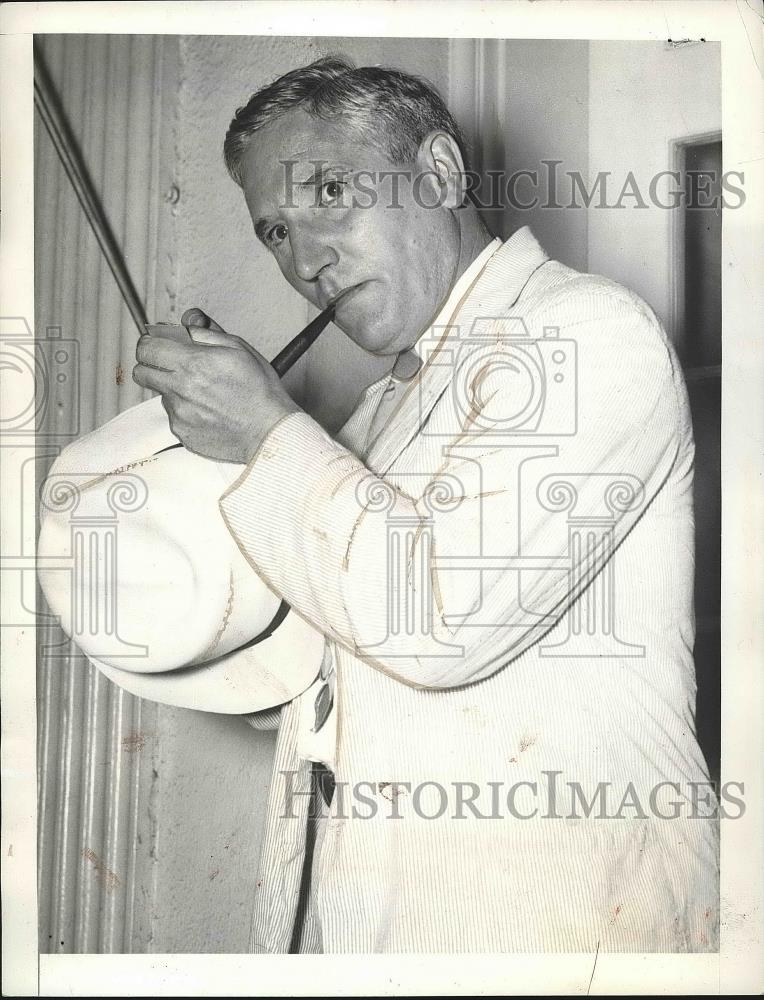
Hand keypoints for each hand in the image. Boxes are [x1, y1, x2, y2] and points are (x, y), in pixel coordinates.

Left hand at [132, 308, 300, 463]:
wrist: (268, 432)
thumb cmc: (259, 393)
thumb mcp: (238, 348)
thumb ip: (206, 332)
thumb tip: (188, 321)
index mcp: (192, 364)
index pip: (147, 348)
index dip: (150, 344)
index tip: (157, 345)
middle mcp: (180, 389)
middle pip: (141, 372)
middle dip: (153, 364)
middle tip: (171, 364)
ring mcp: (179, 413)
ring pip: (160, 394)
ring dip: (173, 388)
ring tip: (203, 392)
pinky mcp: (182, 432)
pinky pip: (173, 416)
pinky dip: (186, 410)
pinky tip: (208, 410)